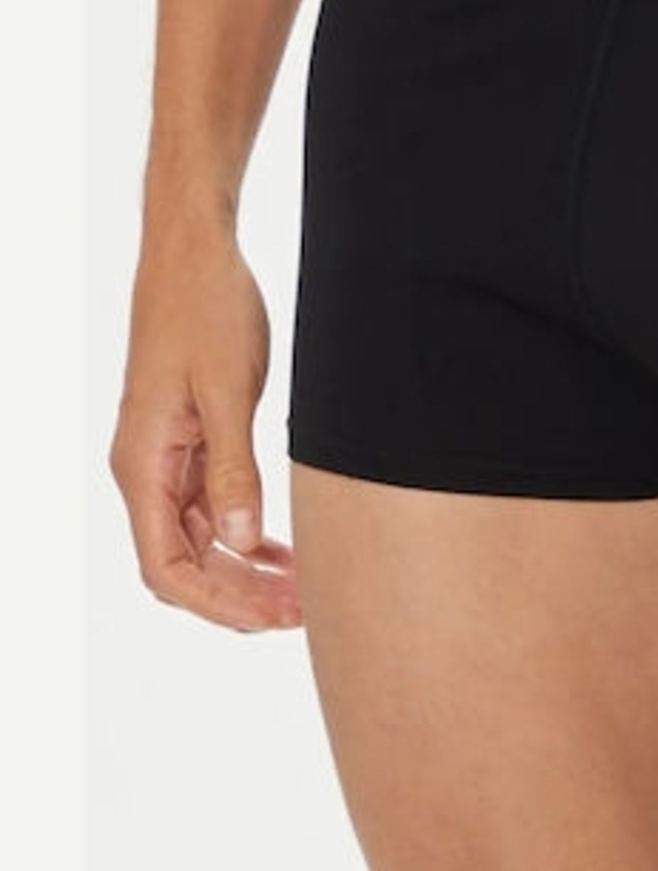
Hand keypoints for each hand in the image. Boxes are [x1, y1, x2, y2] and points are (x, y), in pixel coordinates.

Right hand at [109, 219, 301, 633]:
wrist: (195, 253)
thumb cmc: (207, 310)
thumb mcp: (228, 393)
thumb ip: (235, 470)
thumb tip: (243, 543)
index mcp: (144, 465)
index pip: (166, 567)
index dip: (217, 602)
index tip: (271, 618)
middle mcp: (147, 468)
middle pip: (183, 563)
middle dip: (238, 595)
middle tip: (301, 612)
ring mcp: (167, 456)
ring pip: (200, 539)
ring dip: (245, 569)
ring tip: (300, 591)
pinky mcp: (190, 438)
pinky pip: (212, 505)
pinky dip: (245, 533)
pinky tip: (282, 550)